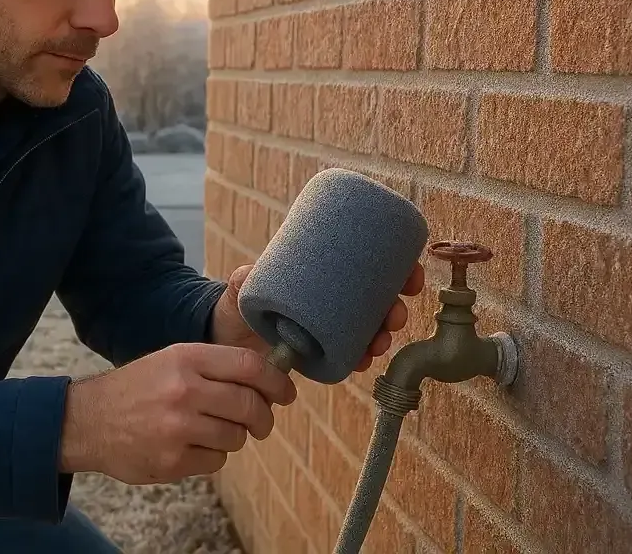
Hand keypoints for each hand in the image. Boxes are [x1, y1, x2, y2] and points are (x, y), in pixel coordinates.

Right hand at [58, 342, 295, 484]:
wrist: (88, 421)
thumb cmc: (138, 388)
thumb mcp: (171, 360)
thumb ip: (215, 366)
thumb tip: (268, 379)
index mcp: (185, 358)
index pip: (249, 366)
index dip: (276, 381)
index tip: (286, 392)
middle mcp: (183, 390)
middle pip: (249, 405)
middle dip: (263, 417)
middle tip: (261, 422)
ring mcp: (178, 427)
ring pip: (236, 437)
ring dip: (233, 437)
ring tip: (211, 430)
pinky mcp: (172, 460)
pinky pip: (216, 461)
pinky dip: (212, 456)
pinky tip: (190, 445)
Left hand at [209, 261, 425, 372]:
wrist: (221, 333)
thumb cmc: (235, 302)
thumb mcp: (242, 284)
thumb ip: (244, 278)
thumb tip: (251, 271)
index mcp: (320, 278)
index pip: (366, 270)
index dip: (396, 272)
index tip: (411, 276)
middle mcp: (327, 302)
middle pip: (374, 302)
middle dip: (394, 309)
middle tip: (394, 316)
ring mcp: (324, 328)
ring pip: (366, 329)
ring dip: (381, 335)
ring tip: (378, 342)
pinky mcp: (316, 352)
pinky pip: (346, 354)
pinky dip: (359, 357)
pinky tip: (364, 361)